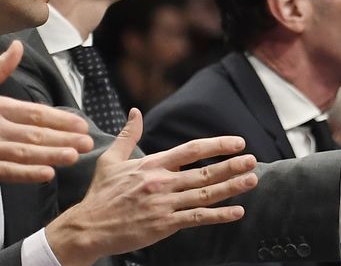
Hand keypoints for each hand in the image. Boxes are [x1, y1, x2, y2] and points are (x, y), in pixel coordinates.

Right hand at [0, 41, 95, 193]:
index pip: (34, 113)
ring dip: (53, 155)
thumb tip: (18, 46)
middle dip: (65, 138)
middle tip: (88, 142)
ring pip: (26, 153)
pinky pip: (7, 172)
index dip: (60, 119)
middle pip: (36, 134)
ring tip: (75, 157)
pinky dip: (28, 174)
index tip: (80, 124)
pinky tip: (46, 174)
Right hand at [44, 107, 255, 261]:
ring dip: (231, 187)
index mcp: (152, 165)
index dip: (217, 144)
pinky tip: (237, 212)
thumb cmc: (100, 195)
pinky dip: (219, 215)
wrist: (87, 228)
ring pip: (205, 194)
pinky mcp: (164, 225)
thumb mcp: (111, 160)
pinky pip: (197, 218)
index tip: (237, 142)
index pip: (192, 150)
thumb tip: (135, 112)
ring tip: (252, 180)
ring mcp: (165, 204)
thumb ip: (128, 135)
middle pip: (204, 172)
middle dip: (231, 166)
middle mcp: (162, 182)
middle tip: (253, 160)